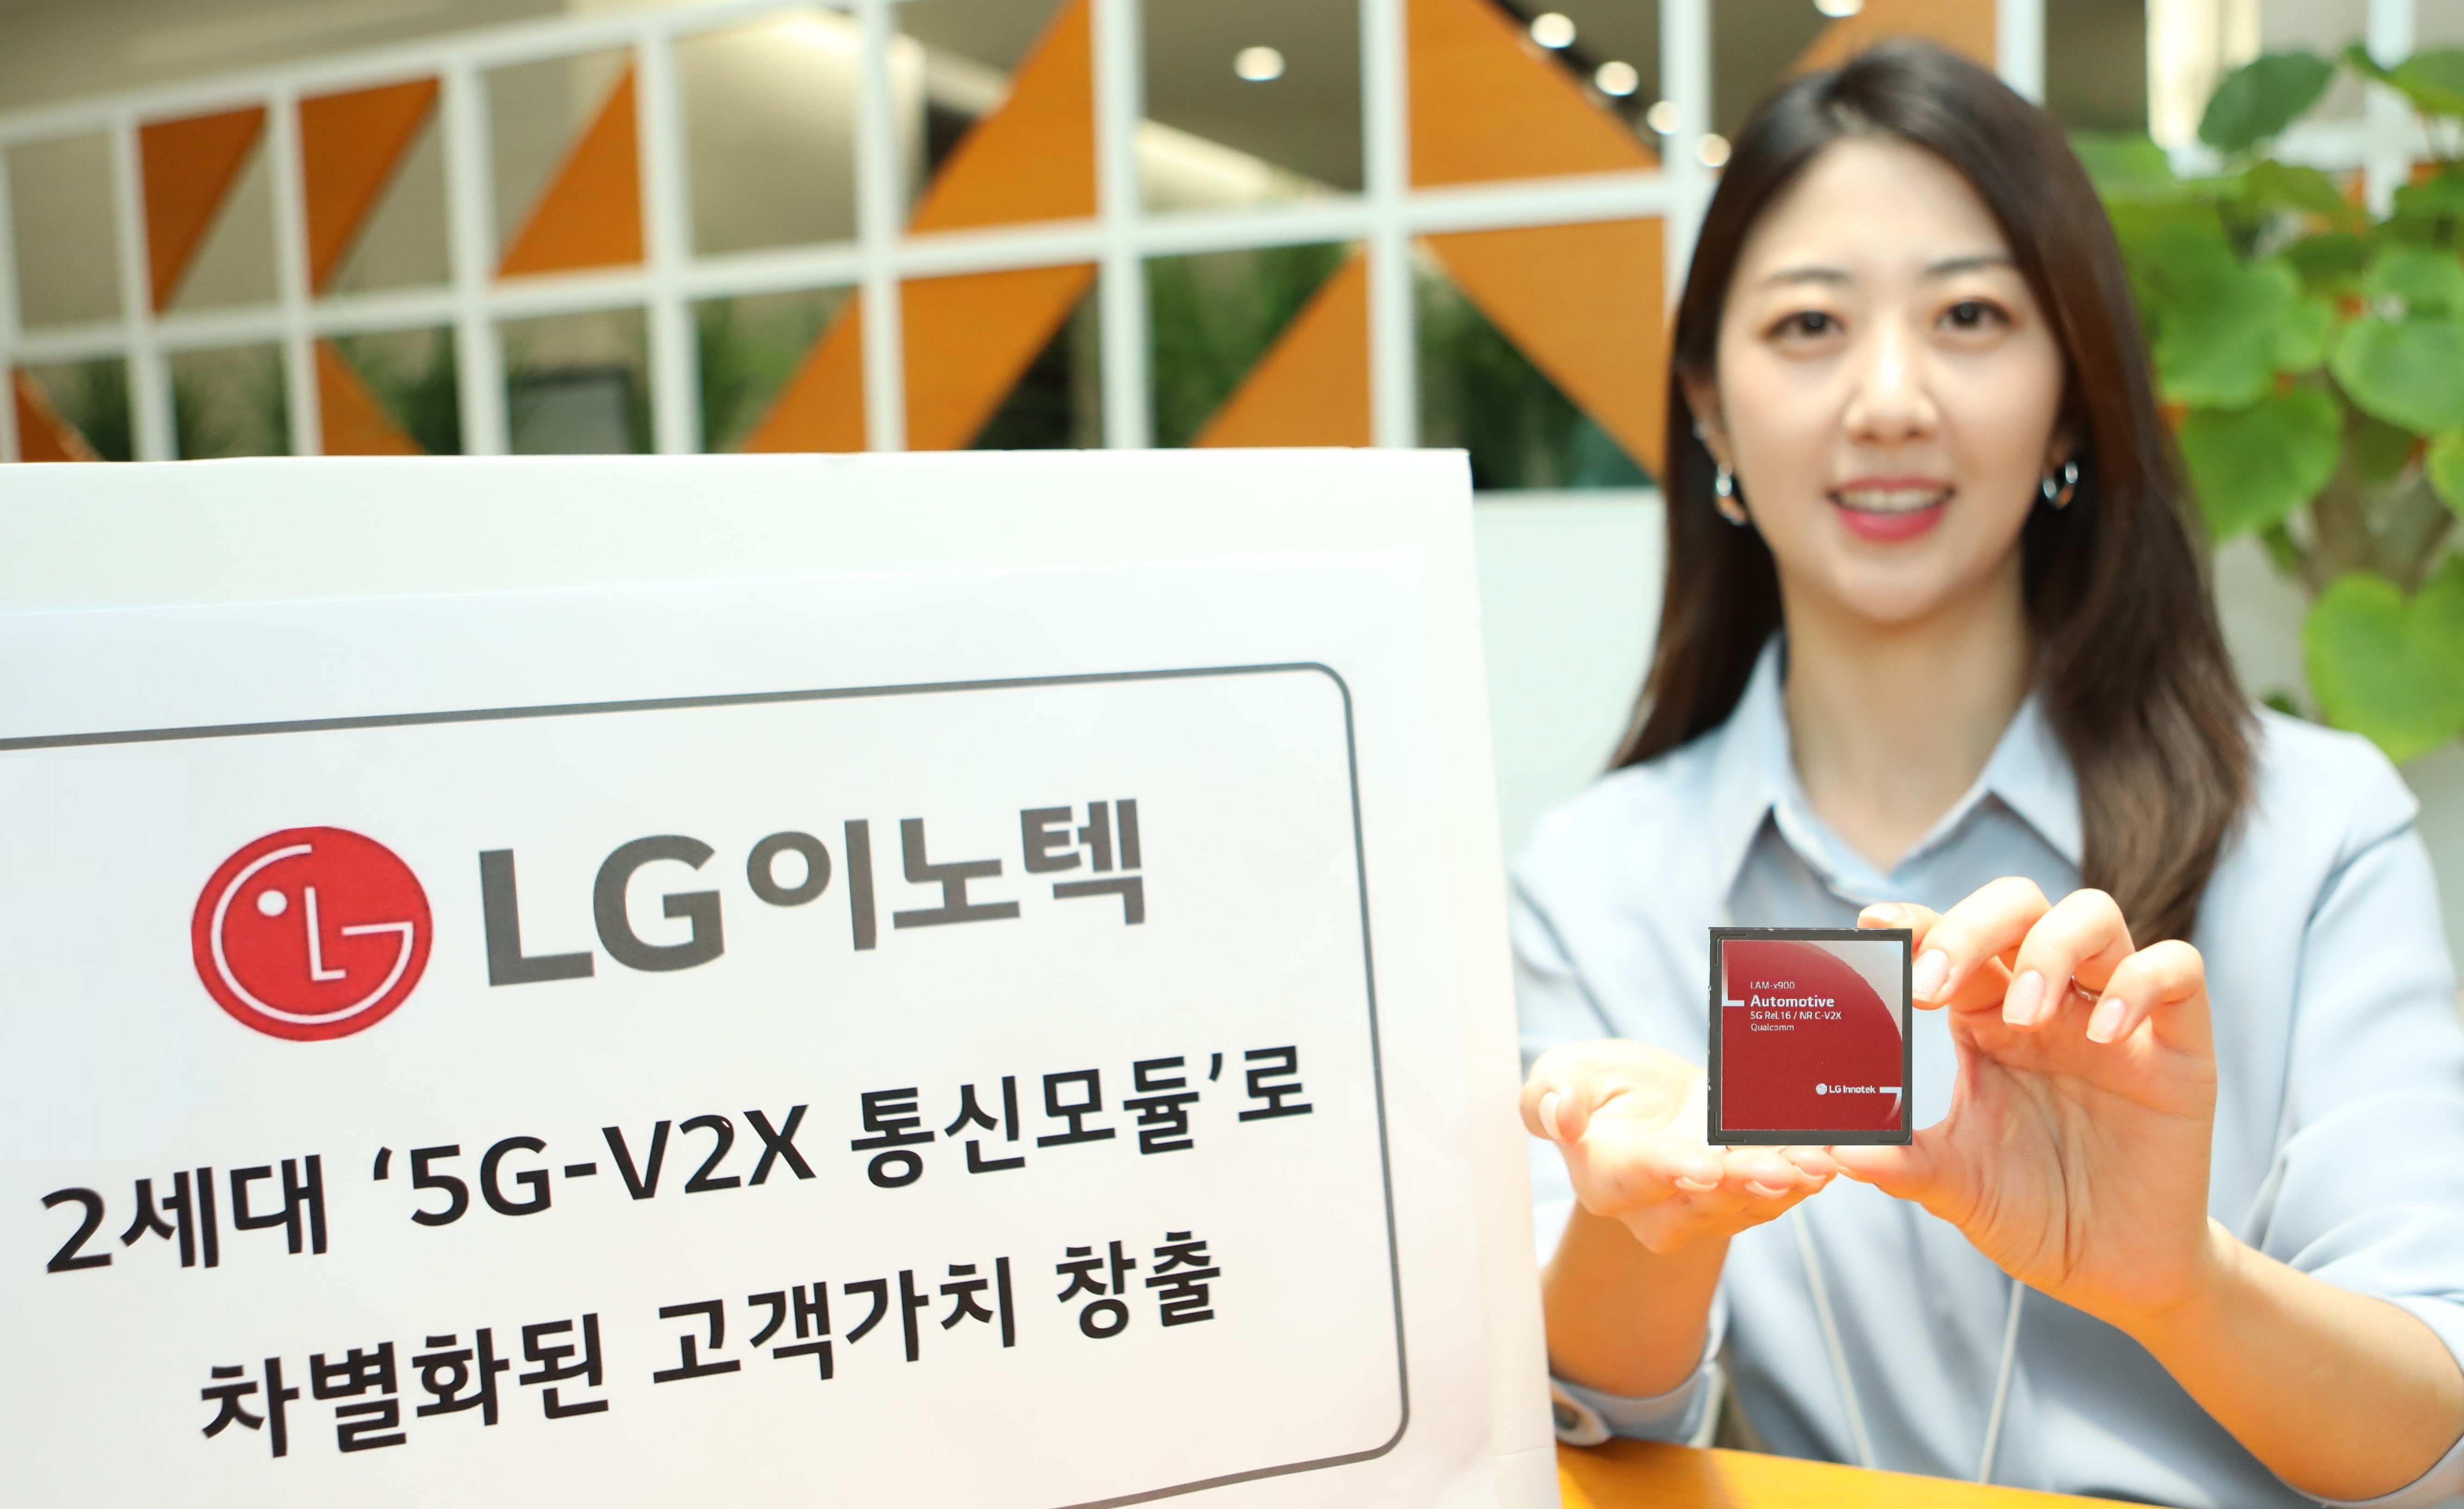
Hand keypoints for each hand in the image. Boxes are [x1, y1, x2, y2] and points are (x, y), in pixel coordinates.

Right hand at [1523, 1039, 1836, 1253]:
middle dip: (1742, 1185)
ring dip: (1784, 1186)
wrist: (1644, 1105)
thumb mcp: (1565, 1072)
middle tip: (1779, 1168)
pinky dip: (1804, 1179)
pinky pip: (1775, 1197)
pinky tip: (1827, 1159)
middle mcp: (1652, 1207)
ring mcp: (1701, 1210)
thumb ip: (1551, 1092)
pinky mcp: (1740, 1201)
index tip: (1702, 1167)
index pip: (1634, 1178)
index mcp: (1604, 1175)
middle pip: (1700, 1203)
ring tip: (1816, 1163)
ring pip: (1746, 1204)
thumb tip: (1561, 1116)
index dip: (1669, 1172)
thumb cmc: (1599, 1089)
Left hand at [1834, 880, 2220, 1329]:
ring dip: (2050, 949)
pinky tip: (2107, 1031)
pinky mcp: (2179, 1045)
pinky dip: (2142, 983)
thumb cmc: (2031, 1212)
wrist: (2113, 1269)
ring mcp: (2117, 1015)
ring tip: (2025, 1014)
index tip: (1874, 928)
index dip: (1916, 923)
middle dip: (1970, 925)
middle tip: (1933, 985)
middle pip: (2016, 906)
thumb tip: (1828, 1150)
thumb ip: (1900, 1163)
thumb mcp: (1955, 1186)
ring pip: (2094, 916)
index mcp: (1986, 1017)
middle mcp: (2049, 1000)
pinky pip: (2177, 971)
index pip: (1950, 939)